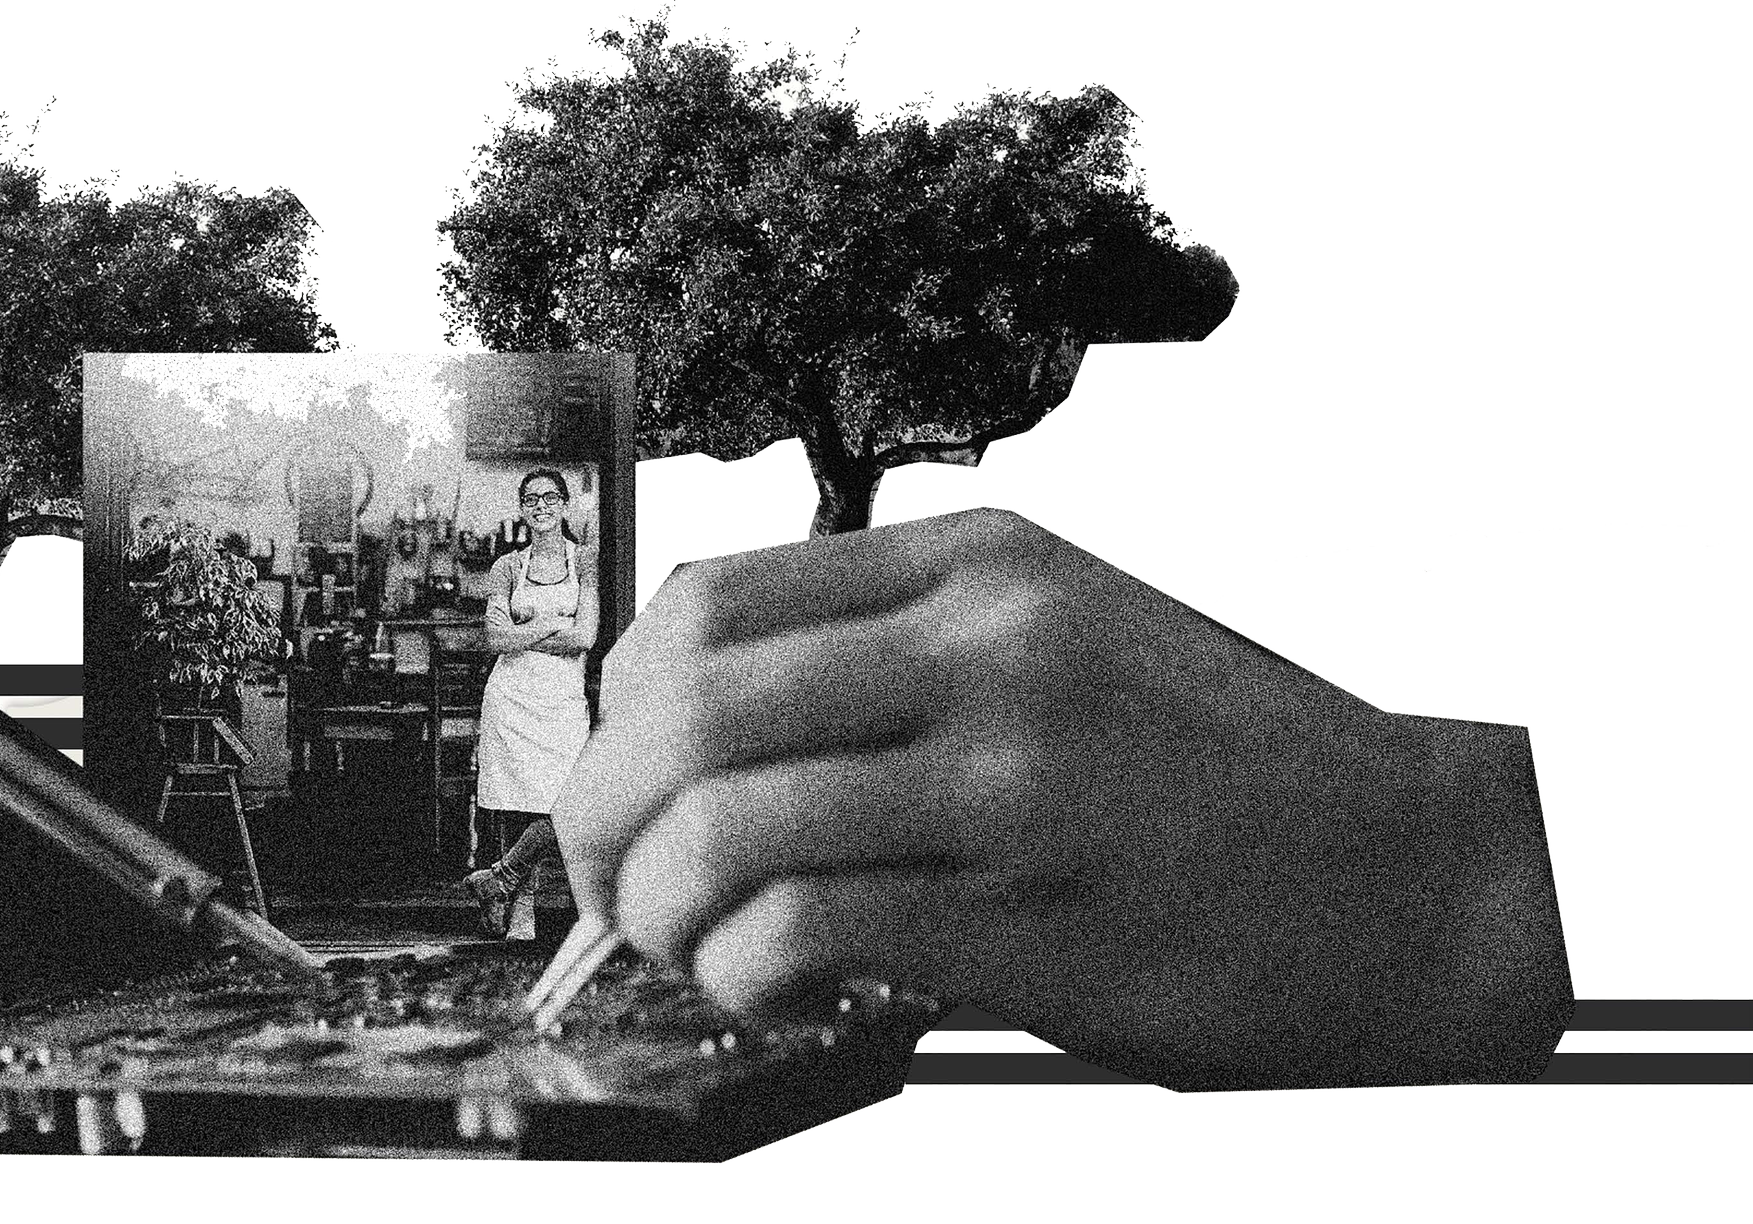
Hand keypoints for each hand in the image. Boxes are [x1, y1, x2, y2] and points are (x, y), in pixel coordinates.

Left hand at [554, 509, 1568, 1090]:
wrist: (1414, 875)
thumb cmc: (1225, 775)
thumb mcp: (1065, 643)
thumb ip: (901, 659)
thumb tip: (702, 739)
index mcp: (977, 566)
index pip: (708, 602)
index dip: (617, 703)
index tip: (613, 774)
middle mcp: (983, 646)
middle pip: (684, 705)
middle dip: (595, 810)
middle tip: (600, 880)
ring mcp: (1005, 772)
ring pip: (722, 816)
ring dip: (654, 904)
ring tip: (678, 946)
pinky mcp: (1024, 906)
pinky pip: (801, 924)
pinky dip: (740, 970)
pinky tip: (767, 989)